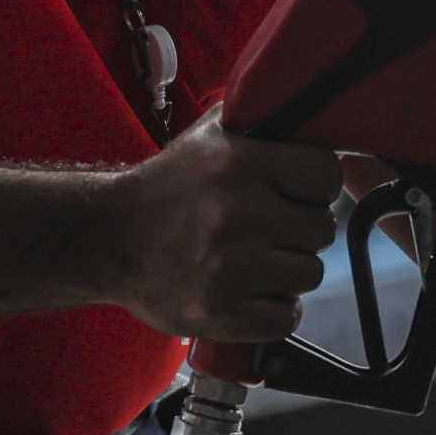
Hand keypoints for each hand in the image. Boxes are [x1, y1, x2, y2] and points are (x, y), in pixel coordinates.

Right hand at [98, 106, 341, 341]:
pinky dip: (274, 310)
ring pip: (310, 274)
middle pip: (322, 229)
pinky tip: (252, 292)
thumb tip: (313, 116)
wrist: (109, 238)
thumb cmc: (168, 186)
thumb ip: (262, 122)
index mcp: (242, 164)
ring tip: (259, 262)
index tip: (300, 193)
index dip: (317, 186)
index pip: (325, 175)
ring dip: (290, 272)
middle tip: (273, 230)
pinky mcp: (221, 311)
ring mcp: (231, 268)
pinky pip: (286, 318)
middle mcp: (240, 214)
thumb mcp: (211, 135)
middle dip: (301, 230)